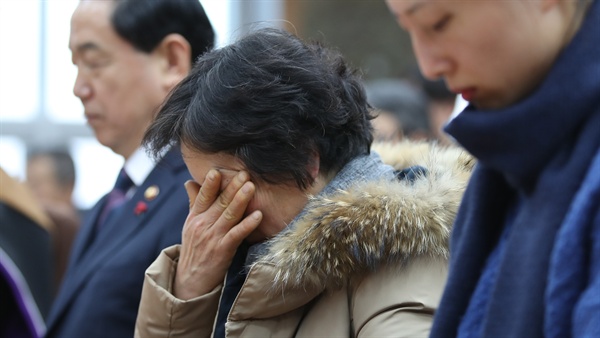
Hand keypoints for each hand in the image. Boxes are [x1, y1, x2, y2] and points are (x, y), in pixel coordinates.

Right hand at [173, 170, 261, 299]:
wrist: (190, 281)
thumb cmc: (194, 249)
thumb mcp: (190, 225)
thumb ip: (194, 203)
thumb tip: (190, 182)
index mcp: (194, 217)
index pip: (202, 196)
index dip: (210, 184)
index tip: (217, 170)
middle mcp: (202, 225)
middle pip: (219, 202)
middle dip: (232, 187)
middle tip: (244, 173)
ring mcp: (213, 237)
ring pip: (229, 215)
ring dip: (241, 200)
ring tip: (251, 187)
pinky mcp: (223, 250)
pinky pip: (237, 234)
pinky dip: (248, 224)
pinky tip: (258, 215)